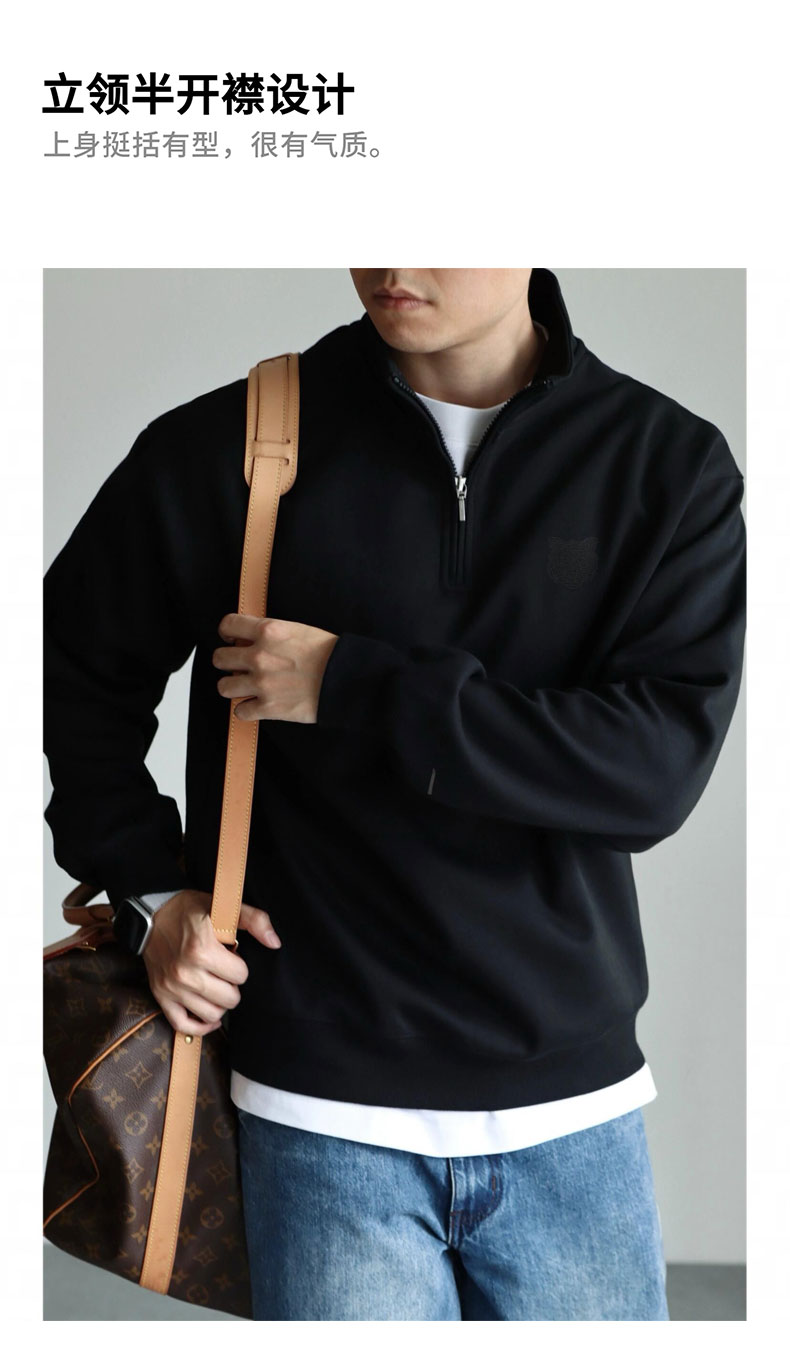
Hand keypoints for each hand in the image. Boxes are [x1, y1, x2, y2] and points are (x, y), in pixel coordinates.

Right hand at [141, 888, 281, 1036]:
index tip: (231, 957)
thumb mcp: (222, 906)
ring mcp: (172, 987)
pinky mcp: (161, 997)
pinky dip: (200, 1026)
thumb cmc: (187, 910)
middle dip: (232, 985)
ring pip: (211, 1014)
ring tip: (216, 987)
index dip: (240, 966)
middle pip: (229, 998)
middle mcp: (186, 973)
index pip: (241, 975)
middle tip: (224, 972)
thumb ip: (253, 920)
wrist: (149, 917)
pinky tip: (210, 1015)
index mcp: (202, 950)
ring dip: (219, 1003)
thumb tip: (274, 943)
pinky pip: (184, 1026)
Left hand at [213, 612, 338, 723]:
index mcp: (268, 631)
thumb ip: (270, 632)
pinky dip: (246, 710)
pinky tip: (257, 705)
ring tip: (245, 687)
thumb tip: (249, 639)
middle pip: (219, 658)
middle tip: (238, 666)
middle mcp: (259, 656)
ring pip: (223, 687)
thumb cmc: (329, 654)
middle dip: (227, 662)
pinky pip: (240, 711)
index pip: (227, 625)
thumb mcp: (297, 629)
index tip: (230, 639)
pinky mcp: (268, 708)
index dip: (226, 633)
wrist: (346, 679)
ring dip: (233, 687)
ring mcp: (261, 684)